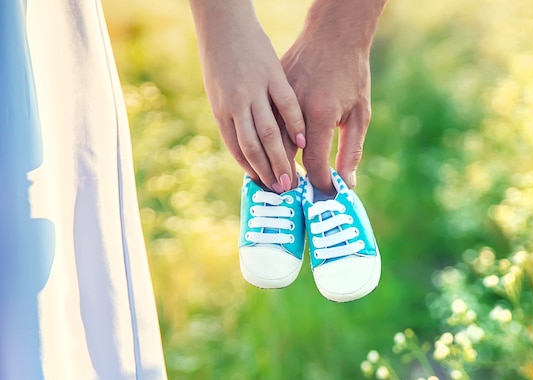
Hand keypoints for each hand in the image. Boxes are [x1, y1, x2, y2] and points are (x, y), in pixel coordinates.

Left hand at [190, 0, 304, 191]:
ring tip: (294, 177)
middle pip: (254, 147)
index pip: (237, 150)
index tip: (265, 187)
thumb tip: (245, 142)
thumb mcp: (219, 92)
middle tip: (283, 191)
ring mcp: (254, 91)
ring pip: (270, 132)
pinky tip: (303, 141)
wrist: (224, 24)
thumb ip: (233, 118)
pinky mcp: (272, 76)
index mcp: (221, 112)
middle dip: (269, 173)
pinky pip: (286, 106)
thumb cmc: (220, 59)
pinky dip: (295, 125)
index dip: (252, 171)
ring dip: (282, 158)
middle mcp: (235, 105)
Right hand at [280, 0, 386, 192]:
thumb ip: (351, 149)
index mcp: (319, 113)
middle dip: (287, 178)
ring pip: (268, 138)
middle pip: (285, 153)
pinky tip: (266, 152)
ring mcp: (278, 96)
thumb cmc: (351, 73)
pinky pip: (263, 120)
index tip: (322, 195)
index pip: (314, 160)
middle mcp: (295, 107)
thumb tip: (347, 182)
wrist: (334, 34)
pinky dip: (264, 139)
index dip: (318, 182)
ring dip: (270, 161)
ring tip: (273, 182)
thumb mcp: (359, 113)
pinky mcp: (270, 90)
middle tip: (290, 196)